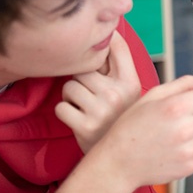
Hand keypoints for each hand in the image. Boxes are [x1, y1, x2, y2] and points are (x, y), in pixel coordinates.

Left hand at [55, 31, 141, 151]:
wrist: (121, 160)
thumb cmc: (120, 120)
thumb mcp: (130, 94)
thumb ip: (118, 69)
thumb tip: (107, 32)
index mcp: (131, 83)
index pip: (117, 47)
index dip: (105, 37)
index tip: (100, 34)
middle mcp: (118, 94)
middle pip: (84, 67)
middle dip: (81, 78)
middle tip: (90, 93)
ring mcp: (101, 110)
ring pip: (69, 87)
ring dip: (71, 96)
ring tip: (84, 108)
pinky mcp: (84, 126)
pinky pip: (61, 107)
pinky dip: (65, 113)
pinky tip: (78, 120)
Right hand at [91, 72, 192, 192]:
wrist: (119, 162)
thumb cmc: (131, 126)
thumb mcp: (153, 96)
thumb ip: (186, 84)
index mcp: (176, 107)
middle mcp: (186, 129)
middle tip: (181, 114)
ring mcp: (190, 150)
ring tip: (178, 130)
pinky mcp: (192, 165)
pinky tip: (178, 144)